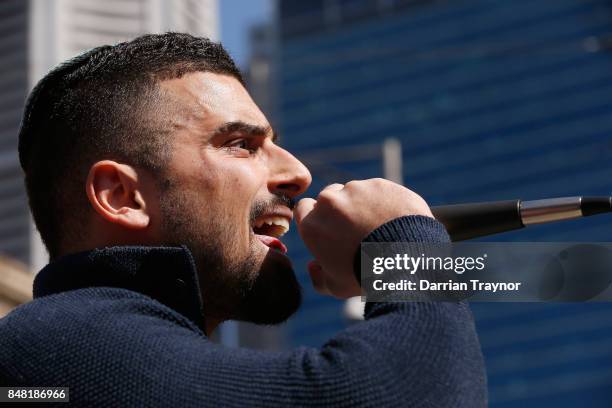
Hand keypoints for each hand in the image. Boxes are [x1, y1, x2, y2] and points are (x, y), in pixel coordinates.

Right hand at [294, 178, 432, 298]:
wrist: (405, 260)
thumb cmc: (366, 276)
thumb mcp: (336, 287)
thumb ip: (318, 277)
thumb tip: (314, 265)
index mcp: (313, 224)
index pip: (304, 208)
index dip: (316, 218)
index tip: (329, 227)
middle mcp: (329, 201)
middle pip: (329, 198)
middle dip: (339, 210)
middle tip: (357, 229)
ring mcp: (356, 189)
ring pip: (355, 192)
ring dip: (363, 204)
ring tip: (381, 227)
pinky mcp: (380, 184)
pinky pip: (379, 190)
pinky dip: (385, 201)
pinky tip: (395, 220)